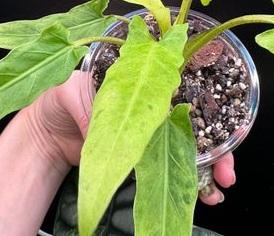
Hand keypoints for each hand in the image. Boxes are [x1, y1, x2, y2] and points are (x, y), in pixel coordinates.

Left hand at [24, 70, 235, 202]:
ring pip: (186, 145)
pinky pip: (168, 166)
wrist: (45, 135)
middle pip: (192, 120)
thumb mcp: (69, 91)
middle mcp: (151, 105)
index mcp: (141, 82)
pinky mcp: (140, 156)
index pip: (181, 88)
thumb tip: (103, 131)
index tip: (224, 122)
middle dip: (217, 142)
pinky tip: (202, 192)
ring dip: (208, 164)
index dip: (206, 104)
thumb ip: (87, 105)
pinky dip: (187, 179)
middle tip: (227, 167)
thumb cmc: (58, 102)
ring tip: (220, 185)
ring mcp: (147, 132)